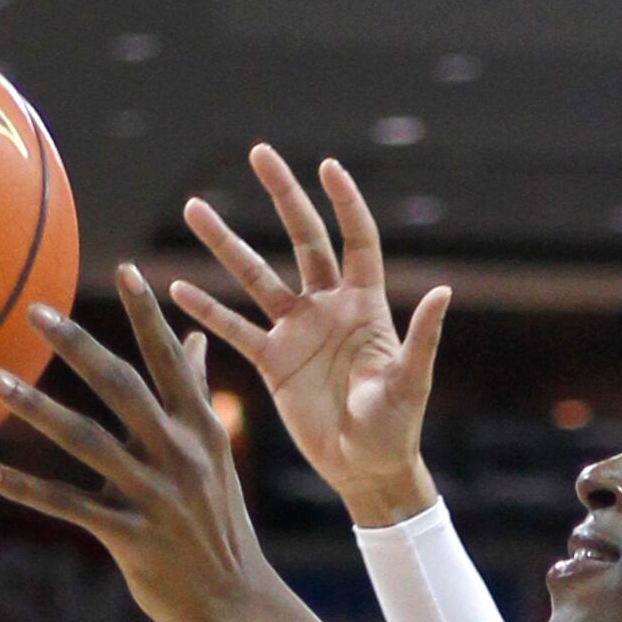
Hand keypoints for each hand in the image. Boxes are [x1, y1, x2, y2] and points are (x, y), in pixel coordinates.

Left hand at [0, 269, 283, 621]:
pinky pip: (69, 505)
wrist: (235, 602)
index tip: (123, 269)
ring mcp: (156, 497)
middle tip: (34, 310)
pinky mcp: (132, 537)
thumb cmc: (217, 523)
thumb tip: (194, 337)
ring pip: (87, 443)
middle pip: (123, 388)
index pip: (171, 363)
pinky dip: (26, 488)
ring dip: (37, 409)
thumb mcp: (214, 456)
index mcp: (201, 431)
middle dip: (78, 346)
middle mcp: (180, 456)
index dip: (148, 317)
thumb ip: (196, 394)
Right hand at [170, 144, 448, 524]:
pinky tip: (177, 286)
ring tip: (194, 209)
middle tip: (259, 152)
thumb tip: (444, 292)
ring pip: (257, 276)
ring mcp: (298, 332)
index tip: (327, 166)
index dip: (345, 204)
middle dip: (283, 196)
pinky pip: (235, 329)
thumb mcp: (411, 383)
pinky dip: (208, 310)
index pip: (356, 241)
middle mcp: (329, 308)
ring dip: (227, 243)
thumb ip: (421, 337)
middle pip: (303, 240)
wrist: (366, 469)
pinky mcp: (273, 362)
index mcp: (366, 306)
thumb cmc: (396, 429)